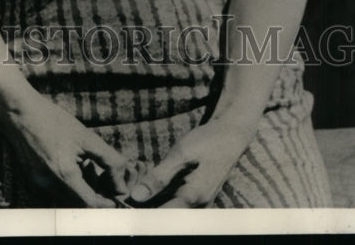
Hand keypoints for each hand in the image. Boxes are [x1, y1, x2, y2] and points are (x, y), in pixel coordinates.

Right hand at [4, 93, 138, 206]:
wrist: (19, 112)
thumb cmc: (53, 120)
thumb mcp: (86, 137)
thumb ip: (109, 160)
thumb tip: (122, 184)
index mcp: (64, 175)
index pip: (90, 204)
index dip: (106, 203)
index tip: (116, 195)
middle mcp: (48, 186)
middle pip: (78, 204)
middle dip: (94, 196)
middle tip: (104, 179)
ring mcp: (38, 185)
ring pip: (66, 199)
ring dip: (81, 190)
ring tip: (87, 167)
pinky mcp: (32, 180)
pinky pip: (55, 191)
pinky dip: (67, 185)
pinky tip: (71, 164)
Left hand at [127, 119, 252, 207]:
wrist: (231, 136)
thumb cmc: (207, 142)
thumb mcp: (181, 154)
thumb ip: (159, 177)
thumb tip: (136, 197)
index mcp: (193, 199)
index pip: (160, 218)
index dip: (140, 214)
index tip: (123, 205)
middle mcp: (197, 208)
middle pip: (164, 216)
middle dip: (145, 207)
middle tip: (127, 194)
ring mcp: (199, 205)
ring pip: (169, 210)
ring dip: (153, 202)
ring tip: (138, 187)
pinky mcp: (197, 200)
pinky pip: (175, 204)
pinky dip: (161, 196)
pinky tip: (152, 183)